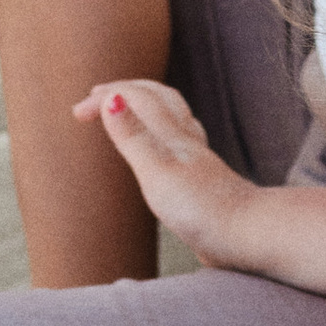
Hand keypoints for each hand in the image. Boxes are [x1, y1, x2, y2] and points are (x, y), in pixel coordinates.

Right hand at [74, 79, 260, 268]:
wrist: (247, 235)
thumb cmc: (203, 208)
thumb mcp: (158, 172)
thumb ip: (134, 137)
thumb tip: (112, 98)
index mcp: (173, 135)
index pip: (137, 97)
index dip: (107, 96)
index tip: (78, 112)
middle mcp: (186, 140)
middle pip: (157, 97)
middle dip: (124, 90)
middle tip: (94, 97)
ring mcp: (196, 159)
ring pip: (170, 116)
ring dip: (144, 105)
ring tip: (125, 111)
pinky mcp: (201, 180)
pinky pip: (178, 141)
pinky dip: (161, 131)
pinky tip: (161, 149)